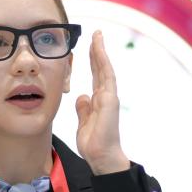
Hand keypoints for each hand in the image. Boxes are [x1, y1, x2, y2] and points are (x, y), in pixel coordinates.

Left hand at [75, 31, 129, 174]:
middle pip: (101, 68)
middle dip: (98, 51)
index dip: (93, 60)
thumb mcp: (83, 122)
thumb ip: (83, 109)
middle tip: (96, 34)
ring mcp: (109, 97)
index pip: (96, 75)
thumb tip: (82, 96)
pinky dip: (103, 63)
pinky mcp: (110, 101)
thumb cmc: (93, 143)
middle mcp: (106, 96)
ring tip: (97, 36)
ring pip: (105, 69)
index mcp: (99, 100)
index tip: (90, 46)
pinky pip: (106, 78)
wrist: (101, 157)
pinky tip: (99, 51)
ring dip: (101, 52)